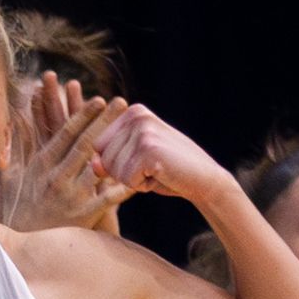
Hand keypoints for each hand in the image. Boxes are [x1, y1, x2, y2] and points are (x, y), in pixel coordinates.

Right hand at [0, 74, 132, 231]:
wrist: (22, 245)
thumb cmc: (17, 207)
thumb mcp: (10, 175)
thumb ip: (14, 146)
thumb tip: (11, 119)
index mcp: (42, 164)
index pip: (65, 134)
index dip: (82, 116)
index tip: (98, 99)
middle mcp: (57, 177)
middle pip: (85, 144)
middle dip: (104, 121)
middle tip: (122, 103)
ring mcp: (71, 196)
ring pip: (98, 167)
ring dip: (117, 148)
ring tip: (134, 133)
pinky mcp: (83, 216)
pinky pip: (107, 199)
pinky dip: (123, 188)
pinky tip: (139, 177)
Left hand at [85, 103, 231, 208]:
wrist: (204, 179)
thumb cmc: (167, 171)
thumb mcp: (133, 162)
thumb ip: (108, 160)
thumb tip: (93, 164)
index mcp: (132, 112)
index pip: (98, 146)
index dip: (117, 164)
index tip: (144, 160)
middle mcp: (136, 115)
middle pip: (104, 158)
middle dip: (124, 173)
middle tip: (152, 167)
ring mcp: (142, 130)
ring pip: (114, 171)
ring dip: (133, 180)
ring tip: (157, 171)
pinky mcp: (148, 149)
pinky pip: (127, 179)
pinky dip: (142, 186)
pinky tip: (161, 175)